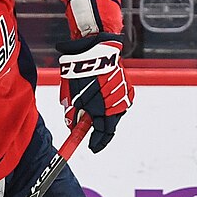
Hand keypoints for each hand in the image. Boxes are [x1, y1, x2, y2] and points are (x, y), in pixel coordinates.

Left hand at [56, 34, 132, 152]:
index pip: (104, 133)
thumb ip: (73, 116)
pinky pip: (115, 98)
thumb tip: (73, 128)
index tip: (90, 147)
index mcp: (107, 109)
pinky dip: (106, 99)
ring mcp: (124, 93)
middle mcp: (119, 103)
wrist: (94, 49)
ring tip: (88, 100)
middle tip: (85, 124)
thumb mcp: (71, 97)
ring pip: (112, 110)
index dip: (97, 142)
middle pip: (109, 122)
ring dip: (101, 110)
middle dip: (97, 125)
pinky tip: (97, 91)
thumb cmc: (80, 73)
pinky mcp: (126, 84)